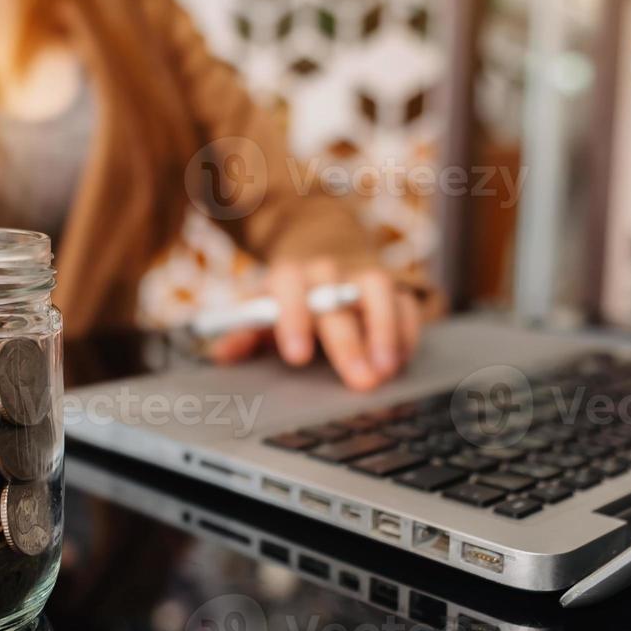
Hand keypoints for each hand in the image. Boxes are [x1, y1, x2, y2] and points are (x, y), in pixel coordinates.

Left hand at [208, 259, 422, 390]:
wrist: (320, 249)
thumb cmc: (286, 298)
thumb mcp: (259, 311)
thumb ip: (242, 333)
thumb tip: (223, 355)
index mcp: (289, 275)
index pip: (289, 286)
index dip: (293, 320)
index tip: (297, 357)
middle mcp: (327, 271)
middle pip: (337, 298)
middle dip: (349, 342)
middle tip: (360, 381)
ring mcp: (361, 275)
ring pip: (378, 290)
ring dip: (385, 330)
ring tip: (387, 370)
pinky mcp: (392, 287)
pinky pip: (405, 302)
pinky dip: (407, 331)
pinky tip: (402, 362)